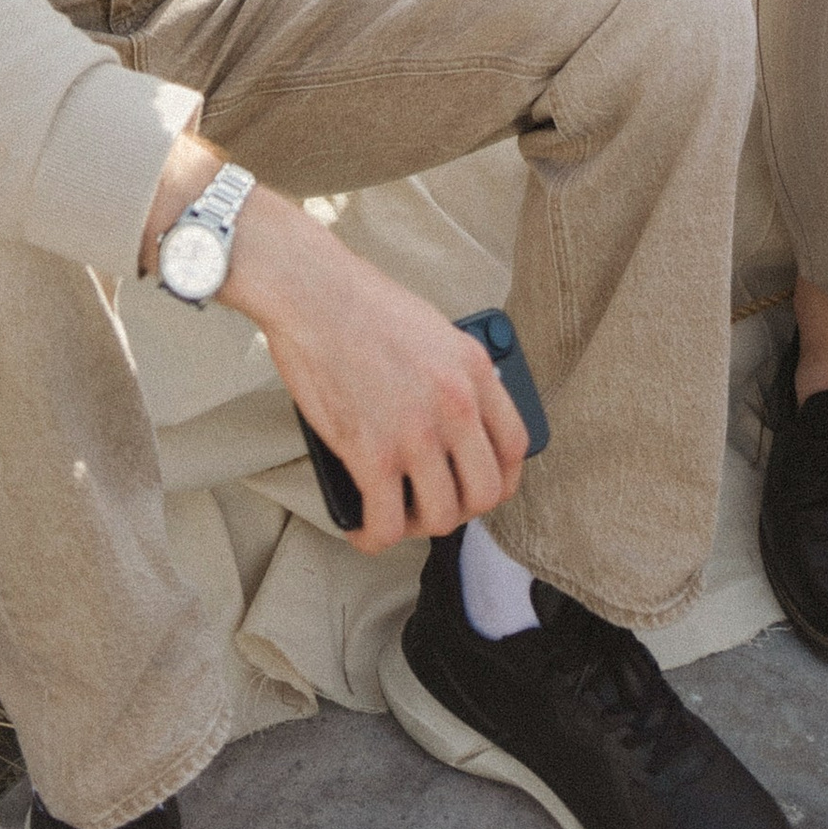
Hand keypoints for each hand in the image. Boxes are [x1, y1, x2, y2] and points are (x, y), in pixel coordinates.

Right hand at [221, 189, 528, 554]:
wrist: (312, 292)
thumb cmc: (362, 303)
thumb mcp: (434, 330)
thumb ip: (455, 376)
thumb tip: (458, 425)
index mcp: (475, 369)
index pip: (514, 446)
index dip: (500, 477)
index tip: (477, 483)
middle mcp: (456, 405)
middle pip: (485, 493)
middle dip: (461, 507)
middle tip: (434, 501)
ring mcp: (416, 434)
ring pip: (440, 517)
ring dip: (417, 524)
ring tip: (396, 512)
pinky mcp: (372, 455)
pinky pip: (386, 525)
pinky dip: (374, 536)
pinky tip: (362, 527)